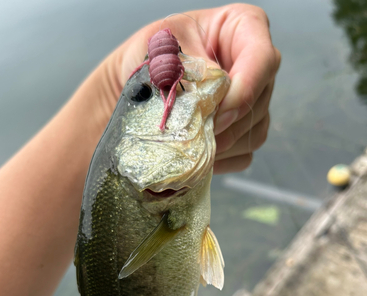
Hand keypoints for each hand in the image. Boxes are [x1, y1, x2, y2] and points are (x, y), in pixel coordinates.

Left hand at [97, 4, 280, 173]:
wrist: (141, 86)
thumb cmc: (152, 55)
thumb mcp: (163, 48)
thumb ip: (190, 67)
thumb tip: (212, 100)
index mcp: (244, 28)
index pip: (262, 59)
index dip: (243, 91)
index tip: (217, 113)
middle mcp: (257, 66)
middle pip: (258, 102)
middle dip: (226, 125)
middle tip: (193, 136)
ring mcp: (256, 102)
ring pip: (254, 132)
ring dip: (221, 145)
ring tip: (189, 146)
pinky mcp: (247, 132)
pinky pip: (244, 154)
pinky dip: (221, 160)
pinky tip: (197, 156)